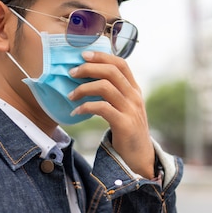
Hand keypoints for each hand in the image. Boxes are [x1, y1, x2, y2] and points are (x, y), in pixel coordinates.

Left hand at [68, 50, 154, 177]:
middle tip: (71, 73)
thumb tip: (91, 79)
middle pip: (111, 71)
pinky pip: (101, 108)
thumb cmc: (128, 131)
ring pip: (105, 87)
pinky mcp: (124, 124)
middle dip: (88, 68)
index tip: (84, 55)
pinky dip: (85, 107)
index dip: (102, 56)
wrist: (140, 157)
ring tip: (70, 95)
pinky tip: (76, 112)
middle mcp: (134, 96)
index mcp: (134, 90)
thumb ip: (115, 93)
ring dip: (83, 88)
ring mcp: (131, 110)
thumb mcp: (126, 108)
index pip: (120, 64)